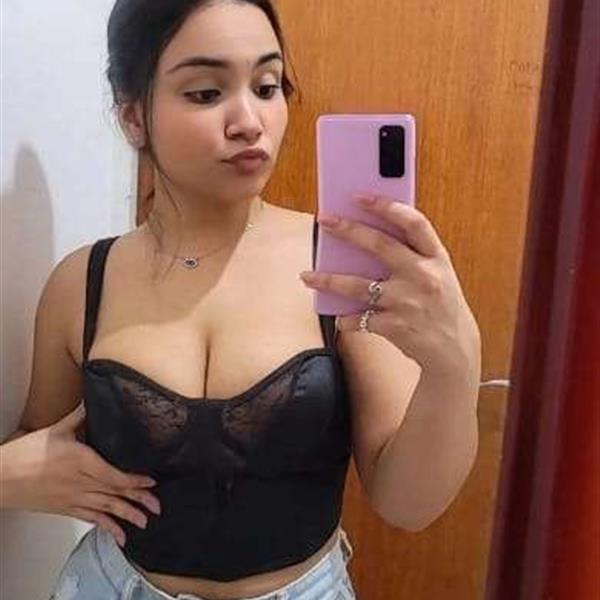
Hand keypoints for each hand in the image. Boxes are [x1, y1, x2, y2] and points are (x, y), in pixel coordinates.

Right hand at [0, 404, 160, 546]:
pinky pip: (90, 518)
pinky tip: (119, 536)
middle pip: (114, 492)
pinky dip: (106, 527)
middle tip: (157, 506)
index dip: (134, 480)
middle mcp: (79, 482)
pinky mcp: (65, 509)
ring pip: (105, 508)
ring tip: (144, 521)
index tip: (151, 481)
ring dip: (127, 516)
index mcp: (80, 461)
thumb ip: (78, 417)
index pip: (113, 474)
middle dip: (138, 500)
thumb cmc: (24, 454)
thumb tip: (92, 401)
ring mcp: (73, 498)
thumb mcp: (55, 431)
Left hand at [300, 194, 478, 370]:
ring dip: (328, 280)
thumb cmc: (440, 305)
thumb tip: (367, 236)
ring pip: (358, 286)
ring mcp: (408, 302)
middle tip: (324, 220)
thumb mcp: (438, 275)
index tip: (360, 196)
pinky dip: (346, 319)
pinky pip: (360, 319)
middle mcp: (423, 276)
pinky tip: (340, 318)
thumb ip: (413, 256)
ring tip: (307, 276)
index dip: (387, 206)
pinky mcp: (395, 326)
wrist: (454, 349)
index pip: (414, 223)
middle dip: (348, 230)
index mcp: (436, 258)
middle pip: (380, 245)